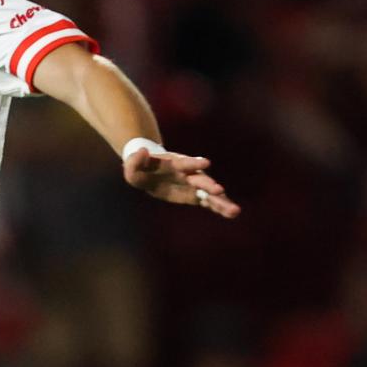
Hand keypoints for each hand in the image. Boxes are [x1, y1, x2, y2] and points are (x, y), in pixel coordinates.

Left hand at [123, 145, 240, 219]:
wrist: (150, 171)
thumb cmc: (141, 167)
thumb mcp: (132, 164)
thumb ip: (135, 160)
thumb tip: (141, 152)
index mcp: (174, 163)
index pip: (185, 162)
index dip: (194, 162)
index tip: (206, 163)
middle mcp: (188, 173)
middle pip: (200, 179)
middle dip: (209, 185)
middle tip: (219, 191)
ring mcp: (193, 184)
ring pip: (209, 193)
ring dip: (221, 200)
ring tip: (234, 211)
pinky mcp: (195, 195)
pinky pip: (209, 202)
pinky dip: (219, 207)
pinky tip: (232, 214)